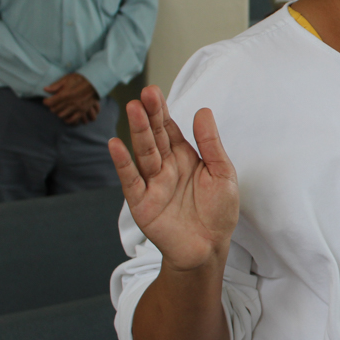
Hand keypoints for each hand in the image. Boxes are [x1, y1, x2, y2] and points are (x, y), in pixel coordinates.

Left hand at [44, 72, 99, 124]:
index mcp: (65, 94)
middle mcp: (70, 102)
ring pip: (62, 115)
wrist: (96, 82)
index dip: (46, 102)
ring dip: (59, 112)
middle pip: (54, 110)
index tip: (47, 100)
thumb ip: (56, 85)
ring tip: (60, 109)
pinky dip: (68, 119)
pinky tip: (67, 116)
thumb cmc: (81, 79)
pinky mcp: (83, 111)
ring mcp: (77, 108)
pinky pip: (73, 120)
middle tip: (53, 104)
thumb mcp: (68, 78)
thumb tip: (45, 89)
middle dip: (52, 107)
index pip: (49, 102)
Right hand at [108, 86, 239, 271]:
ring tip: (133, 109)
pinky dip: (123, 163)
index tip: (154, 91)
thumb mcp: (222, 173)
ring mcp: (152, 183)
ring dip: (138, 132)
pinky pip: (131, 180)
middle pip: (155, 136)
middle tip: (145, 93)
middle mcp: (166, 167)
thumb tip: (203, 111)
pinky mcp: (142, 202)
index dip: (162, 111)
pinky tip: (116, 145)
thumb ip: (211, 144)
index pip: (170, 129)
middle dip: (150, 115)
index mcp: (184, 157)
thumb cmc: (218, 211)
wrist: (209, 248)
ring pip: (144, 153)